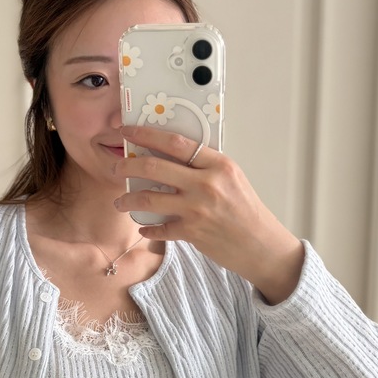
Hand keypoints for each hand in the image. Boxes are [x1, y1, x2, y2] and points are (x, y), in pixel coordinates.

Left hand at [114, 125, 304, 304]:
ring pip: (149, 197)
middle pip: (154, 166)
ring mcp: (197, 208)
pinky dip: (148, 229)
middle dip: (127, 165)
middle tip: (117, 168)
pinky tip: (144, 228)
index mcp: (218, 164)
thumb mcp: (232, 178)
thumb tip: (171, 154)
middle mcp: (206, 184)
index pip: (175, 142)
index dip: (146, 134)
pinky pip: (159, 228)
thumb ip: (205, 165)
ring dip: (128, 199)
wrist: (261, 245)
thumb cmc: (246, 210)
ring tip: (120, 202)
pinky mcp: (192, 232)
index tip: (128, 132)